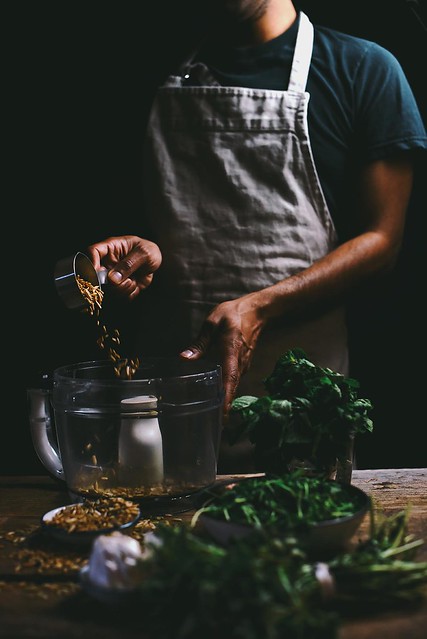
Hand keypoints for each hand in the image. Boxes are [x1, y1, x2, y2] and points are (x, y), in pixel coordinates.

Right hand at [87, 235, 161, 300]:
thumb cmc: (148, 250)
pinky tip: (136, 284)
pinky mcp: (120, 287)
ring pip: (109, 289)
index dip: (91, 262)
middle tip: (123, 281)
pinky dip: (130, 293)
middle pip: (97, 276)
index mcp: (110, 248)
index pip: (92, 252)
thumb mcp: (143, 253)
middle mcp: (108, 263)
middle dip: (110, 283)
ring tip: (133, 280)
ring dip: (122, 289)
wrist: (156, 261)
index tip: (97, 273)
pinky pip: (121, 296)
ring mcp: (113, 276)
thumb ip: (128, 264)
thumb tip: (112, 279)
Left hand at [180, 293, 265, 415]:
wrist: (256, 312)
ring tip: (212, 418)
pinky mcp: (242, 365)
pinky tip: (214, 398)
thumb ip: (200, 342)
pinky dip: (225, 391)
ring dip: (224, 401)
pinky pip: (233, 381)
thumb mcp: (212, 322)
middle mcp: (239, 363)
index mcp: (231, 351)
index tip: (222, 415)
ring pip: (232, 386)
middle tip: (212, 427)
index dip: (225, 398)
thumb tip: (185, 358)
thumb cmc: (232, 314)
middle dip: (223, 407)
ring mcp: (242, 365)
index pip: (229, 378)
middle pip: (231, 388)